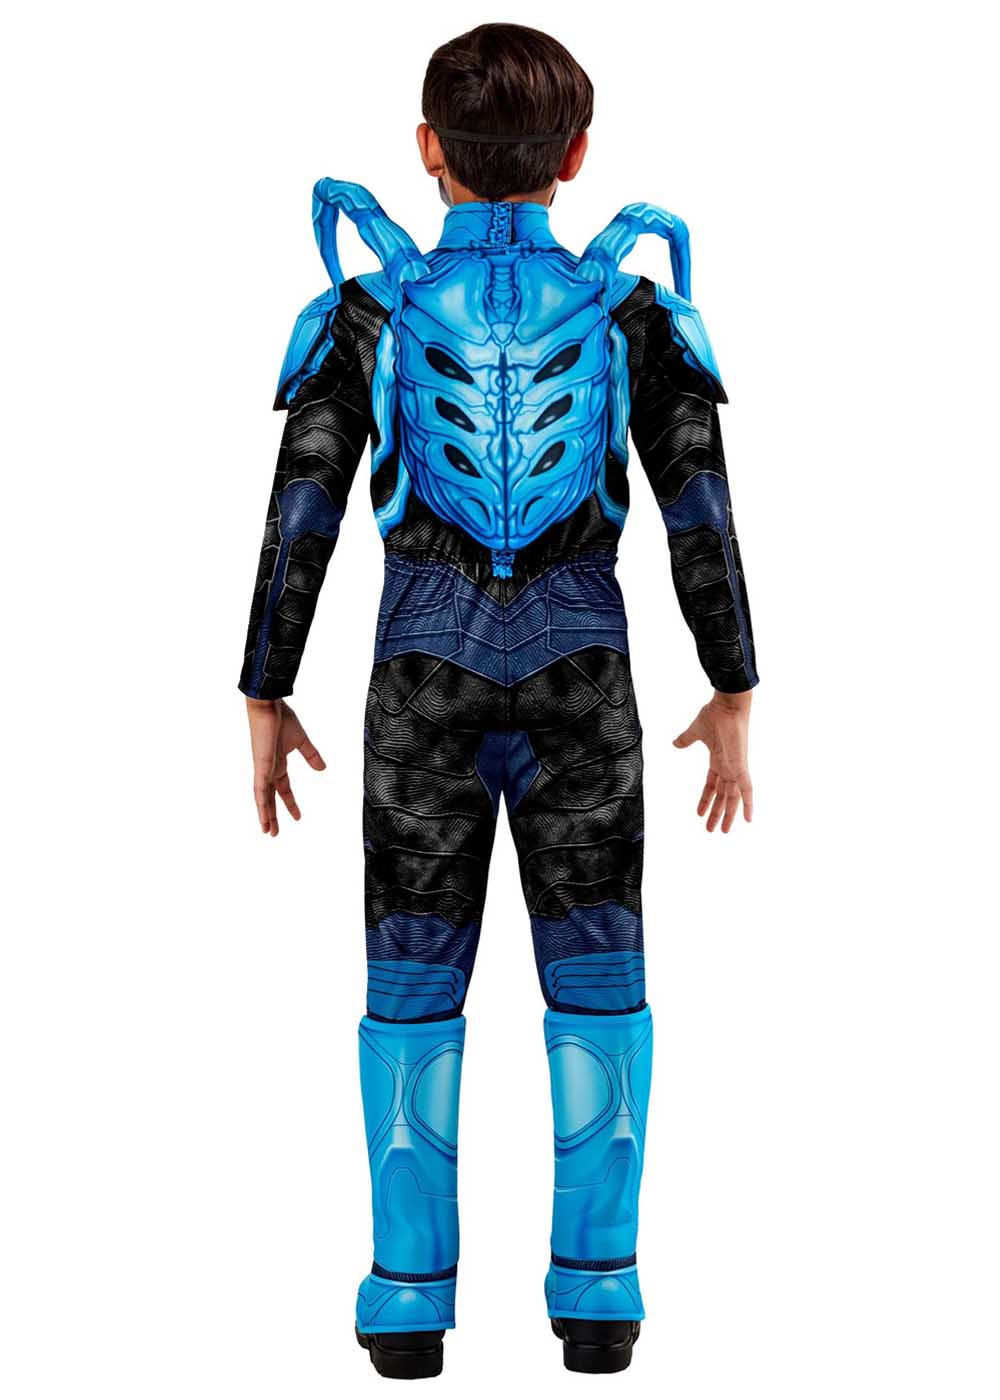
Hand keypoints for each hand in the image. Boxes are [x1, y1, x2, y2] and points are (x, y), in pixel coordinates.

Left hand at [245, 698, 325, 835]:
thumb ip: (311, 755)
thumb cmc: (281, 718)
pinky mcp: (261, 766)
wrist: (268, 705)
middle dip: (272, 815)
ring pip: (262, 798)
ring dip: (265, 815)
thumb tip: (322, 769)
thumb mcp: (301, 740)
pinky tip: (263, 816)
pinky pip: (260, 789)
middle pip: (269, 797)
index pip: (283, 788)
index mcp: (277, 763)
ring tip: (268, 832)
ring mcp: (263, 769)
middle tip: (274, 833)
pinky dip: (261, 804)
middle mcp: (268, 769)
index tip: (297, 817)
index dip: (289, 802)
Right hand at [673, 690, 753, 832]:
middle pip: (722, 796)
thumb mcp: (695, 732)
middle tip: (711, 830)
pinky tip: (748, 819)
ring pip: (732, 797)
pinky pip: (746, 789)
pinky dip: (748, 803)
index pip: (712, 785)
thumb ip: (686, 739)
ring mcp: (735, 768)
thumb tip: (675, 744)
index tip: (699, 813)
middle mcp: (728, 767)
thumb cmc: (714, 715)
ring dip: (727, 815)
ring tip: (723, 831)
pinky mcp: (741, 767)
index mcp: (718, 760)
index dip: (706, 799)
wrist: (727, 705)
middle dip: (717, 813)